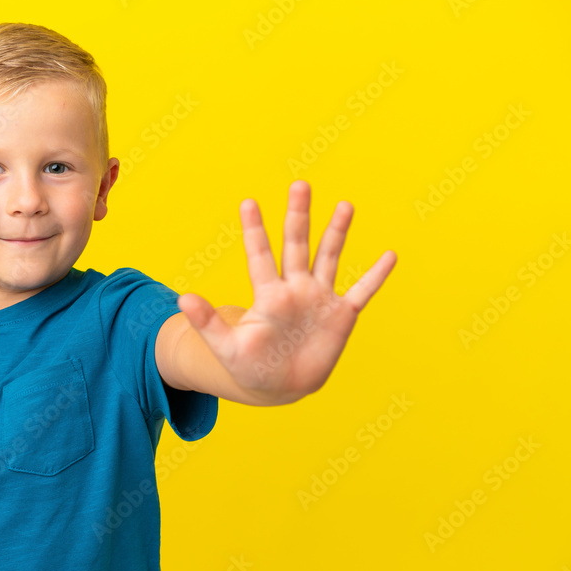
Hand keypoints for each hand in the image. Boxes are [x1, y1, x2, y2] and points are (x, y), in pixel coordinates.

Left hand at [176, 180, 396, 402]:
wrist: (280, 386)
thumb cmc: (250, 366)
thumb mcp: (225, 348)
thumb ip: (207, 323)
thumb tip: (182, 299)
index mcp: (267, 294)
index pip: (260, 255)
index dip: (254, 230)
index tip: (248, 202)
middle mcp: (294, 288)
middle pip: (296, 245)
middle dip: (298, 216)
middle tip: (299, 185)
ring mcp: (318, 298)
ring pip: (328, 258)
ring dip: (337, 233)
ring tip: (345, 205)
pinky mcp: (341, 315)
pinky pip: (361, 291)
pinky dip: (374, 276)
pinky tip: (389, 255)